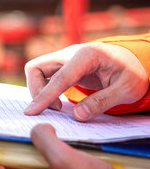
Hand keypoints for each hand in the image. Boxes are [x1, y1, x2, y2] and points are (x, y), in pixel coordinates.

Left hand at [6, 124, 123, 168]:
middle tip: (48, 137)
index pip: (14, 167)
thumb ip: (42, 138)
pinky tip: (78, 161)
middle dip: (39, 154)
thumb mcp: (62, 156)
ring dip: (55, 161)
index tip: (25, 133)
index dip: (19, 147)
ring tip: (64, 147)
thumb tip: (35, 130)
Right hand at [24, 42, 148, 120]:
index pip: (59, 77)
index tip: (32, 112)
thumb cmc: (134, 73)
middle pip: (37, 68)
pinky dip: (44, 89)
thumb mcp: (128, 89)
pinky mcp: (64, 66)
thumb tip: (77, 115)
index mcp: (88, 54)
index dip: (44, 96)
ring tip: (57, 107)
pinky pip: (45, 76)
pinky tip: (56, 102)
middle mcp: (71, 53)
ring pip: (37, 71)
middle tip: (55, 110)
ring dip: (39, 90)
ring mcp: (65, 58)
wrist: (137, 61)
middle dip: (37, 90)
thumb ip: (102, 102)